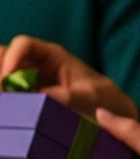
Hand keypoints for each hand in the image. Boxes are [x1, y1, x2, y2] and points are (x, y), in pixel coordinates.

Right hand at [0, 36, 138, 120]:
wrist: (109, 113)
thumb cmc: (103, 98)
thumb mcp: (90, 97)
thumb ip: (67, 96)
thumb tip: (39, 96)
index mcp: (52, 56)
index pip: (23, 44)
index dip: (11, 58)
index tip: (6, 80)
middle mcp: (35, 65)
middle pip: (3, 56)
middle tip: (2, 97)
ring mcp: (27, 81)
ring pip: (2, 75)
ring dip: (0, 87)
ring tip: (5, 108)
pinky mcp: (24, 98)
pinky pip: (7, 95)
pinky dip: (5, 102)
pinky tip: (8, 114)